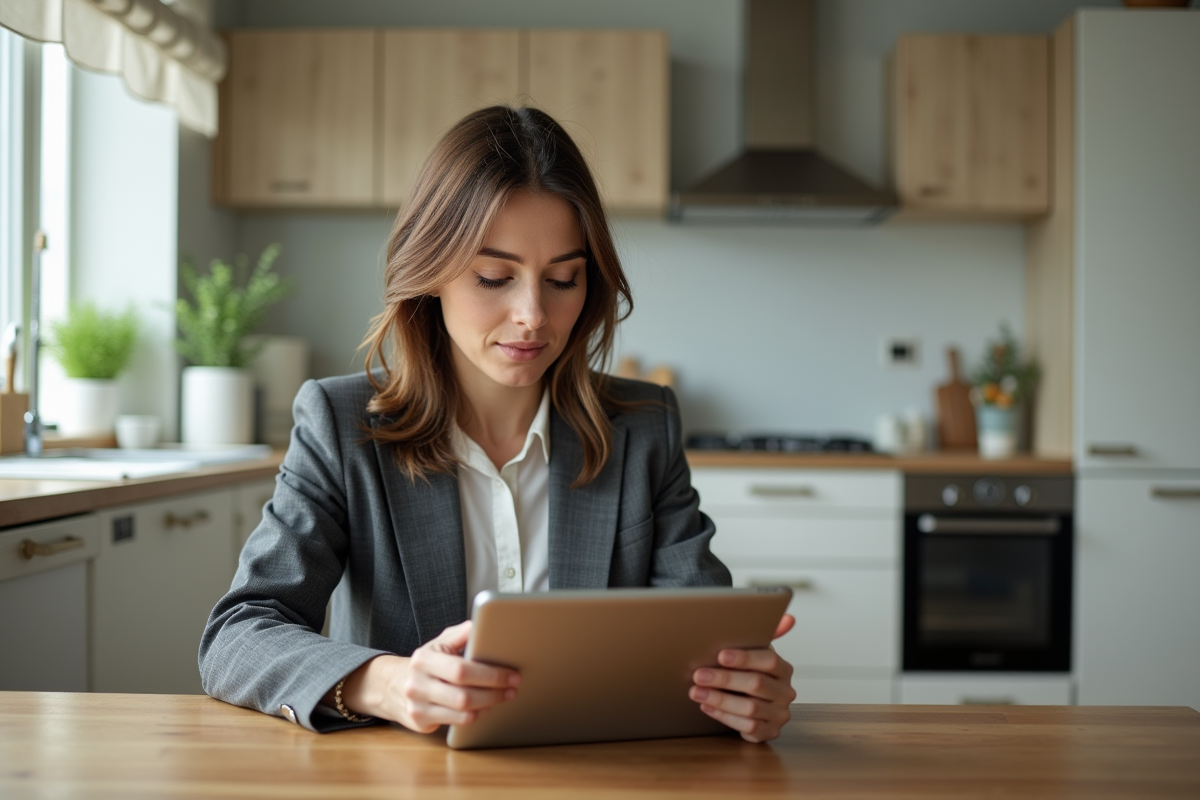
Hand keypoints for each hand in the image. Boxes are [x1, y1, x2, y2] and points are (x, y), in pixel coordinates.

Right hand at [335, 620, 520, 733]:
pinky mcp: (420, 723)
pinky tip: (485, 706)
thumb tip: (479, 624)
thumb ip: (459, 634)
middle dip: (494, 692)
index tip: (511, 674)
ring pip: (462, 713)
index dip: (490, 675)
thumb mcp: (438, 644)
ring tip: (503, 696)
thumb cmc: (424, 663)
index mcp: (423, 660)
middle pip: (464, 695)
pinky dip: (475, 715)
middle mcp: (416, 684)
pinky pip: (456, 723)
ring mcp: (417, 706)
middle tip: (513, 687)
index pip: (461, 670)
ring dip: (488, 705)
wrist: (390, 686)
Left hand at [689, 614, 796, 742]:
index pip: (769, 661)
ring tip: (697, 692)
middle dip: (724, 679)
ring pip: (750, 709)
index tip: (720, 655)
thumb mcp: (756, 653)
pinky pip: (748, 727)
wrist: (754, 703)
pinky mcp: (770, 732)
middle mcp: (786, 693)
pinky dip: (725, 717)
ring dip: (720, 700)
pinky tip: (707, 707)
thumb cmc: (751, 673)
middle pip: (756, 685)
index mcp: (784, 669)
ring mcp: (779, 714)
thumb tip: (788, 618)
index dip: (745, 658)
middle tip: (699, 675)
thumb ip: (768, 634)